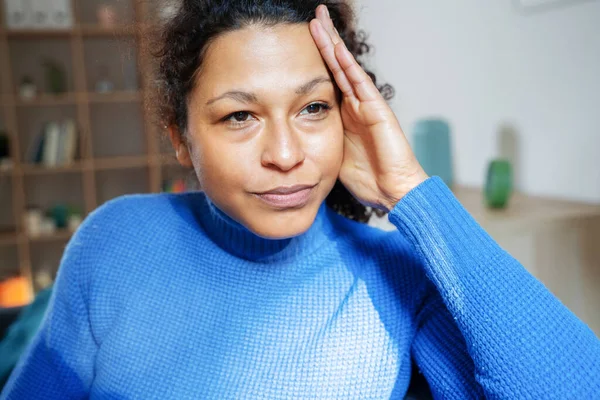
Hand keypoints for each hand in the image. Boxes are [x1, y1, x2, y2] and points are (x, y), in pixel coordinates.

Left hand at [309, 5, 428, 211]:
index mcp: (344, 116)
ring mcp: (367, 106)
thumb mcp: (333, 157)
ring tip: (320, 22)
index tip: (298, 43)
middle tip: (312, 18)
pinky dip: (348, 65)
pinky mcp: (377, 111)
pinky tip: (336, 47)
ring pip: (346, 68)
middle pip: (336, 66)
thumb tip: (295, 142)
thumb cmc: (368, 179)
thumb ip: (319, 142)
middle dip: (324, 42)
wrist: (392, 192)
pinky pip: (360, 83)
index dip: (315, 60)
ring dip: (333, 44)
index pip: (327, 80)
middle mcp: (355, 105)